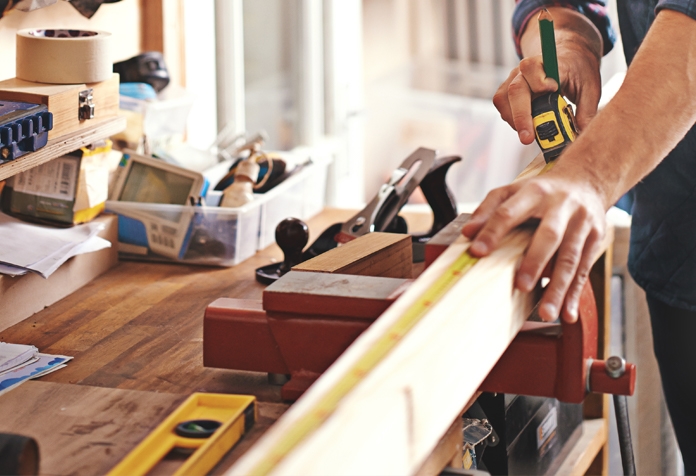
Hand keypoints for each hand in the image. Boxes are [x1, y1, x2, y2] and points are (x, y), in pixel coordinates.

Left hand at [461, 173, 604, 322]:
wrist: (586, 181)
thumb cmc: (541, 192)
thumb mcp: (513, 191)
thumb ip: (489, 209)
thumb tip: (467, 233)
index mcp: (535, 192)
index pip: (510, 211)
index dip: (493, 231)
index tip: (477, 251)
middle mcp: (562, 205)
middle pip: (550, 235)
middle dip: (535, 261)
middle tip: (521, 286)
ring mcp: (582, 222)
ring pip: (571, 258)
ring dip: (559, 287)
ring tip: (546, 313)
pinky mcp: (596, 238)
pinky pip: (584, 269)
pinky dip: (575, 294)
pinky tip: (567, 313)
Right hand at [493, 10, 602, 143]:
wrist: (570, 56)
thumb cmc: (579, 71)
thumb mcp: (591, 88)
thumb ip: (586, 111)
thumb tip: (582, 136)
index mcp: (550, 63)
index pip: (533, 67)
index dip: (538, 82)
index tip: (551, 91)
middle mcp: (527, 69)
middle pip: (515, 89)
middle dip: (520, 116)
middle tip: (528, 138)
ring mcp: (515, 77)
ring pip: (503, 99)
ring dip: (514, 119)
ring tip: (530, 132)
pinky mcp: (508, 88)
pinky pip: (501, 104)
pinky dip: (510, 118)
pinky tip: (524, 124)